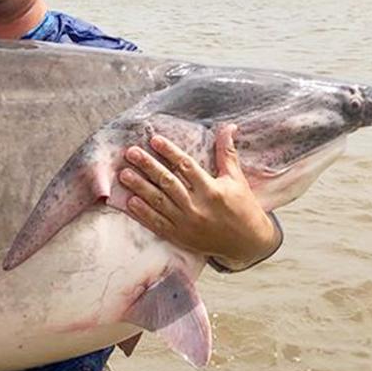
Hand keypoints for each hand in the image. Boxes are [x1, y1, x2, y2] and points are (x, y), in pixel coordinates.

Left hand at [117, 124, 279, 269]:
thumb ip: (227, 153)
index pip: (186, 166)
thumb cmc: (243, 207)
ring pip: (158, 202)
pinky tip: (130, 202)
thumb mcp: (237, 179)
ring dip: (140, 187)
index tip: (154, 140)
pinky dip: (143, 213)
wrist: (247, 244)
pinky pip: (157, 224)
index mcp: (211, 190)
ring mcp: (186, 223)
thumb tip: (229, 127)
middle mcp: (197, 207)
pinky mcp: (180, 236)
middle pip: (168, 182)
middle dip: (148, 166)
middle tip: (131, 152)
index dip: (170, 152)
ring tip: (124, 174)